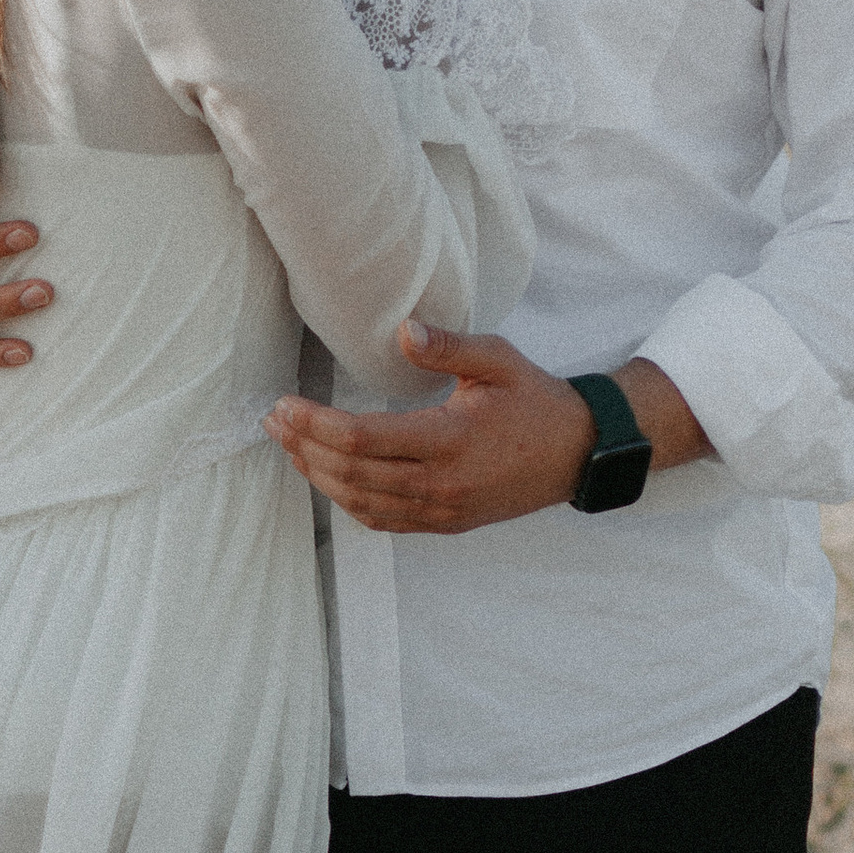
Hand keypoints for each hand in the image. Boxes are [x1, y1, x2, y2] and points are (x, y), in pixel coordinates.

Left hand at [268, 331, 708, 532]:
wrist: (579, 453)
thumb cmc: (535, 401)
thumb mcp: (498, 360)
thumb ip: (449, 346)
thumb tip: (403, 330)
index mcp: (451, 440)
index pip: (362, 440)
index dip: (315, 425)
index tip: (285, 405)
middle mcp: (441, 483)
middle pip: (351, 474)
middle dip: (304, 448)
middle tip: (275, 422)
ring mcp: (441, 510)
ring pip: (360, 502)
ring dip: (318, 476)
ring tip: (290, 446)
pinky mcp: (444, 523)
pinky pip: (382, 520)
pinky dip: (347, 501)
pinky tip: (327, 477)